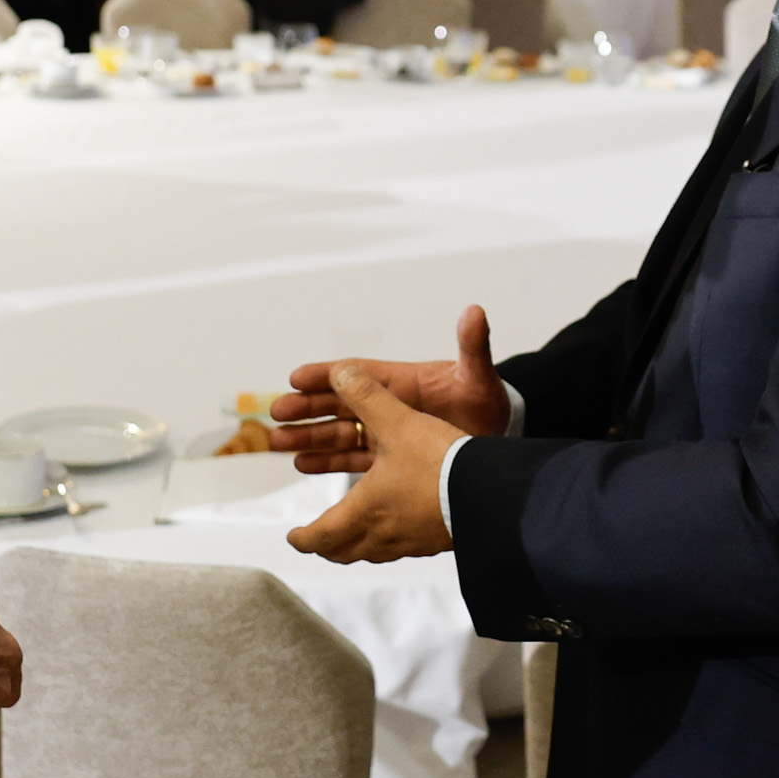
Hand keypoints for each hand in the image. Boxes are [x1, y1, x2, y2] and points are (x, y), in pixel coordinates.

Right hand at [272, 304, 509, 469]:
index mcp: (403, 382)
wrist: (500, 438)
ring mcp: (388, 434)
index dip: (326, 375)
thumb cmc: (489, 403)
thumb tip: (474, 312)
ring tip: (279, 444)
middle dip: (307, 409)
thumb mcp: (479, 377)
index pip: (356, 375)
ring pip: (340, 434)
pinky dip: (329, 462)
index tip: (296, 377)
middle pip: (339, 405)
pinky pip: (354, 460)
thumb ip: (473, 348)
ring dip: (310, 438)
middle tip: (277, 414)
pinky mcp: (392, 460)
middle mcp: (389, 406)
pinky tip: (303, 465)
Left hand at [285, 367, 462, 564]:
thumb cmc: (441, 463)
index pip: (322, 534)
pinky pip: (404, 546)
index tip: (294, 536)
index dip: (304, 536)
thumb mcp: (399, 421)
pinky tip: (401, 527)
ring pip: (374, 551)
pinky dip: (390, 540)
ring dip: (356, 543)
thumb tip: (340, 373)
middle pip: (345, 551)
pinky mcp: (437, 540)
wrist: (492, 493)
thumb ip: (368, 396)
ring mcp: (412, 541)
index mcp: (365, 509)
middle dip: (326, 544)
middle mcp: (384, 533)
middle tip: (316, 539)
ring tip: (353, 535)